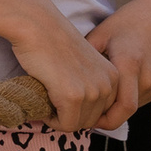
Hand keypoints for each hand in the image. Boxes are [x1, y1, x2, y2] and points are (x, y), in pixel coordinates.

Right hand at [11, 8, 124, 132]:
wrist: (36, 25)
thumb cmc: (51, 42)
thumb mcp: (82, 64)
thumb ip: (89, 84)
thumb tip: (82, 112)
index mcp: (114, 76)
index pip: (103, 111)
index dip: (81, 110)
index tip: (63, 100)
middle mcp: (109, 84)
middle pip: (91, 120)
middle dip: (69, 116)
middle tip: (50, 101)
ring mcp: (93, 91)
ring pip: (78, 125)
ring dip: (59, 118)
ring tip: (46, 100)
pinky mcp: (74, 96)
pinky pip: (65, 124)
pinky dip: (51, 120)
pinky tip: (42, 102)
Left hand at [86, 0, 150, 129]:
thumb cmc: (127, 21)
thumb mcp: (101, 34)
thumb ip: (85, 57)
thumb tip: (60, 76)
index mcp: (130, 64)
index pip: (120, 108)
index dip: (100, 119)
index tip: (79, 118)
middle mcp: (148, 77)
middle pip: (124, 112)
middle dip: (103, 118)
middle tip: (81, 116)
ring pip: (133, 108)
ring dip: (114, 109)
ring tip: (93, 103)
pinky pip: (141, 100)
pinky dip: (125, 100)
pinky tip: (110, 92)